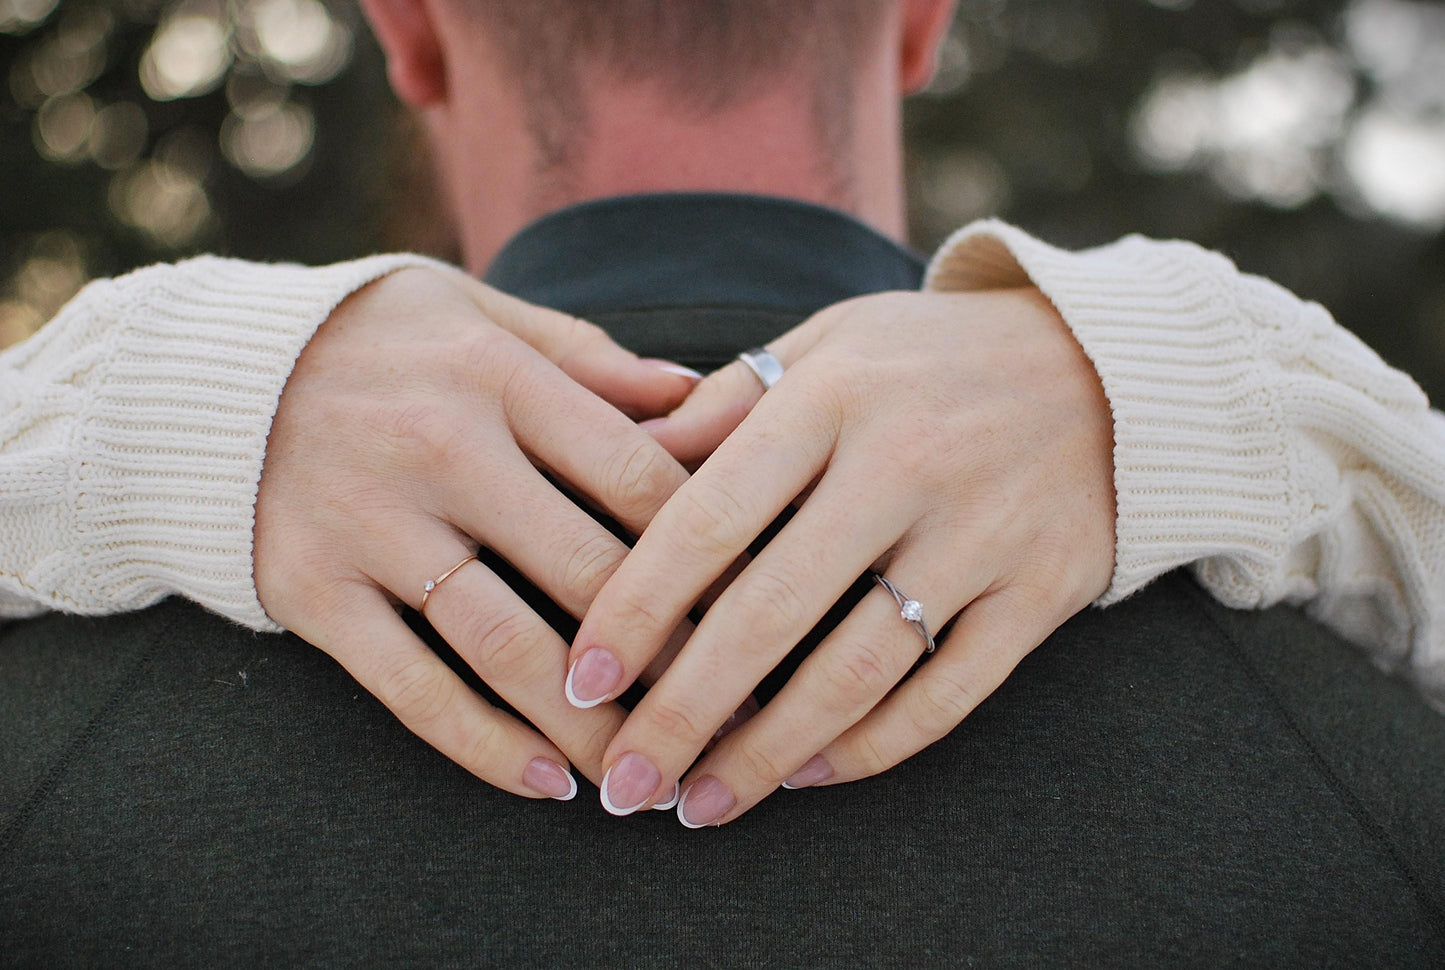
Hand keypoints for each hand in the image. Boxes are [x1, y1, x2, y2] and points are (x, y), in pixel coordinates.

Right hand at [254, 266, 699, 799]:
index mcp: (498, 376)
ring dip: (591, 722)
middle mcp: (440, 451)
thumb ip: (588, 356)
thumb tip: (701, 397)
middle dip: (674, 650)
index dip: (714, 548)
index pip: (638, 475)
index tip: (763, 603)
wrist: (206, 376)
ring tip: (653, 771)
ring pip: (509, 645)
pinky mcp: (315, 592)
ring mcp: (372, 526)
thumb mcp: (478, 313)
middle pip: (591, 570)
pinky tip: (546, 782)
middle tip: (734, 707)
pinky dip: (483, 745)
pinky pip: (410, 687)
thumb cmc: (374, 340)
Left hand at [569, 287, 1115, 822]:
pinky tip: (804, 776)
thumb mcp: (829, 344)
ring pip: (858, 670)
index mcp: (833, 394)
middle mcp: (907, 463)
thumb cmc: (932, 359)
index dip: (635, 606)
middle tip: (623, 781)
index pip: (710, 515)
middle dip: (684, 708)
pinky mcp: (1043, 591)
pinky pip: (948, 694)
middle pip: (772, 610)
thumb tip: (619, 458)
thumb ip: (726, 402)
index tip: (581, 679)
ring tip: (699, 804)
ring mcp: (982, 533)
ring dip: (767, 752)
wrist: (1109, 367)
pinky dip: (870, 747)